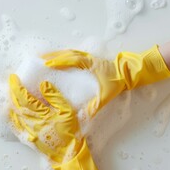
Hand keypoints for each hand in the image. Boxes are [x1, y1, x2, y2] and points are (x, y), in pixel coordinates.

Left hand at [8, 74, 106, 169]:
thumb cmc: (70, 133)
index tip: (14, 78)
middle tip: (11, 83)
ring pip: (14, 114)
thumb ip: (55, 97)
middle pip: (17, 105)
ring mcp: (28, 131)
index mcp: (41, 114)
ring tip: (11, 94)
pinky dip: (12, 115)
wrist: (68, 155)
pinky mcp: (28, 137)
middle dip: (12, 92)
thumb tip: (43, 84)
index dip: (17, 87)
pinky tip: (12, 111)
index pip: (24, 98)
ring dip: (11, 103)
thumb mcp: (67, 112)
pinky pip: (16, 125)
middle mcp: (31, 122)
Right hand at [42, 45, 169, 117]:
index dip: (58, 61)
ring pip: (69, 52)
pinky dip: (63, 55)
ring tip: (44, 57)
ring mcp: (88, 56)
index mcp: (89, 64)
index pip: (71, 60)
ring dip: (56, 54)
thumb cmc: (117, 82)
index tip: (47, 64)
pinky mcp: (89, 58)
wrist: (129, 72)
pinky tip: (57, 58)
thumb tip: (84, 117)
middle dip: (52, 55)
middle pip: (67, 53)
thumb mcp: (107, 95)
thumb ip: (96, 106)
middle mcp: (87, 58)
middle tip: (39, 58)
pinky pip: (73, 54)